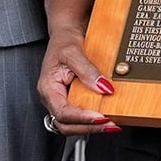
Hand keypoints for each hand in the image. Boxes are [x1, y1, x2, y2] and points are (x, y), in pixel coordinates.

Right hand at [35, 0, 117, 134]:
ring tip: (111, 124)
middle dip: (88, 128)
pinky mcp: (72, 100)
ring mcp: (62, 101)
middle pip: (66, 125)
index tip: (100, 117)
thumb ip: (87, 71)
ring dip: (91, 127)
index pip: (62, 112)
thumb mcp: (74, 52)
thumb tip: (103, 87)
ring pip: (73, 125)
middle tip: (110, 124)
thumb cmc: (64, 41)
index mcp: (48, 88)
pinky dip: (93, 121)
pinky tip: (107, 117)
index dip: (81, 118)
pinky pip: (80, 117)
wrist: (67, 33)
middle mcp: (53, 98)